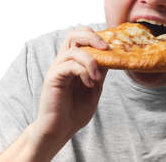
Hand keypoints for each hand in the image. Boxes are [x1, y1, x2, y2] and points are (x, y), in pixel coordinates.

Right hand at [32, 27, 107, 148]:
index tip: (112, 46)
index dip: (97, 37)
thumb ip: (100, 71)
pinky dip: (84, 71)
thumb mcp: (94, 87)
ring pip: (74, 50)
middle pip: (74, 34)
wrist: (60, 130)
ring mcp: (57, 68)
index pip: (82, 37)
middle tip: (106, 48)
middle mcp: (63, 61)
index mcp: (73, 61)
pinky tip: (89, 83)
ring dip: (91, 61)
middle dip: (92, 38)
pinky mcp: (53, 77)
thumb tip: (112, 55)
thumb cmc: (75, 111)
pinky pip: (70, 65)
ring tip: (97, 79)